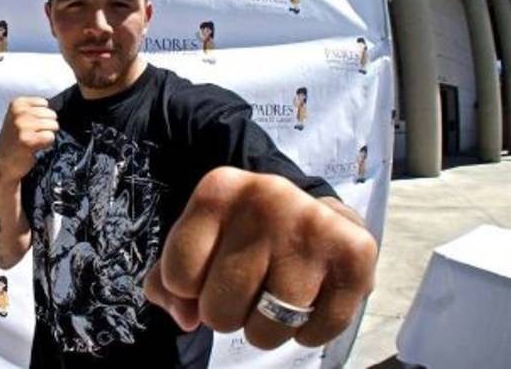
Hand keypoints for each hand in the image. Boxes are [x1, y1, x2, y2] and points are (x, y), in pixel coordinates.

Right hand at [0, 97, 58, 181]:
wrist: (4, 162)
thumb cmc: (14, 139)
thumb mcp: (18, 117)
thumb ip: (34, 109)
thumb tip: (57, 107)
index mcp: (16, 104)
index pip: (44, 103)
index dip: (42, 116)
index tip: (30, 124)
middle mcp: (18, 113)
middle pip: (51, 114)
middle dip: (47, 125)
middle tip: (33, 134)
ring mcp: (22, 126)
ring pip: (52, 125)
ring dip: (46, 135)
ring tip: (34, 140)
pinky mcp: (28, 140)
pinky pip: (50, 137)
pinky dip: (47, 143)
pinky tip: (35, 147)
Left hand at [143, 167, 376, 348]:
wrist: (314, 210)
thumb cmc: (243, 235)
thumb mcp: (198, 242)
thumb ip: (167, 283)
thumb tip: (187, 318)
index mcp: (219, 189)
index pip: (178, 277)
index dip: (190, 289)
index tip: (211, 268)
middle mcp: (266, 197)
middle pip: (218, 310)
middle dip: (228, 312)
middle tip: (248, 287)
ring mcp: (313, 224)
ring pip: (266, 329)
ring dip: (266, 328)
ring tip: (276, 296)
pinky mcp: (355, 253)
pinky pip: (316, 332)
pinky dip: (308, 333)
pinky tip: (310, 302)